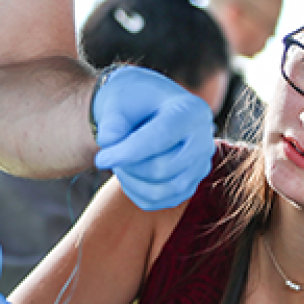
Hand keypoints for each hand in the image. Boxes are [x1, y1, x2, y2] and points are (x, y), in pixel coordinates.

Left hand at [92, 66, 215, 209]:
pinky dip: (135, 191)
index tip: (100, 159)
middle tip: (107, 155)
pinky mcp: (189, 185)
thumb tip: (109, 141)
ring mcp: (199, 166)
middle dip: (128, 166)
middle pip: (163, 168)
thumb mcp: (117, 102)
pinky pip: (160, 201)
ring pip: (163, 190)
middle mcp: (203, 140)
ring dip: (131, 181)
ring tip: (117, 162)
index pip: (161, 137)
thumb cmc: (129, 102)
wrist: (142, 110)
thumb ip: (112, 121)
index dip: (127, 152)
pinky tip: (126, 172)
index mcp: (191, 110)